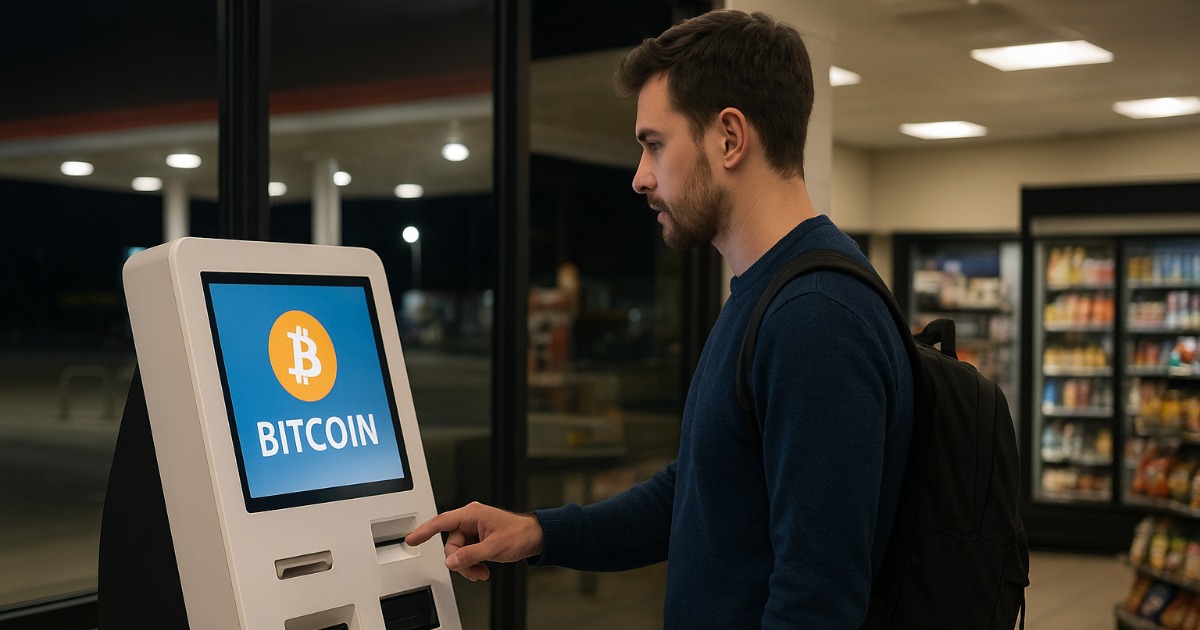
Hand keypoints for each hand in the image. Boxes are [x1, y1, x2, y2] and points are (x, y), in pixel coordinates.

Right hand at [405, 502, 544, 580]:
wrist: (535, 537)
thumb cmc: (519, 534)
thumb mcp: (493, 548)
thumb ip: (469, 555)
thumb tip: (451, 561)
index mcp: (471, 514)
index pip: (441, 522)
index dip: (424, 531)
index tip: (411, 539)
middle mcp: (470, 519)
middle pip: (451, 544)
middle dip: (460, 561)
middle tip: (474, 570)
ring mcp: (475, 529)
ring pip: (459, 551)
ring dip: (468, 565)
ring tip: (482, 572)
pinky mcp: (479, 538)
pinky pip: (467, 553)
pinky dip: (473, 563)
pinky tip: (483, 568)